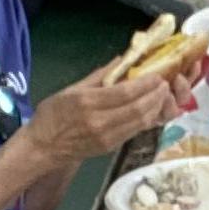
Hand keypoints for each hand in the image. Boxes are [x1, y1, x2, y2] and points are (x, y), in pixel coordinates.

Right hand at [26, 56, 196, 167]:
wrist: (43, 148)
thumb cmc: (52, 115)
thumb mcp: (71, 89)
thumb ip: (99, 76)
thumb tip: (121, 60)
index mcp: (88, 103)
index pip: (125, 93)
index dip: (146, 84)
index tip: (158, 75)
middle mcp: (100, 121)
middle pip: (138, 109)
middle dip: (156, 95)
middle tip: (165, 83)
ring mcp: (108, 137)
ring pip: (141, 121)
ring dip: (156, 107)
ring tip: (163, 95)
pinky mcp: (111, 147)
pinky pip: (135, 131)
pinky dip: (148, 119)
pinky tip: (152, 109)